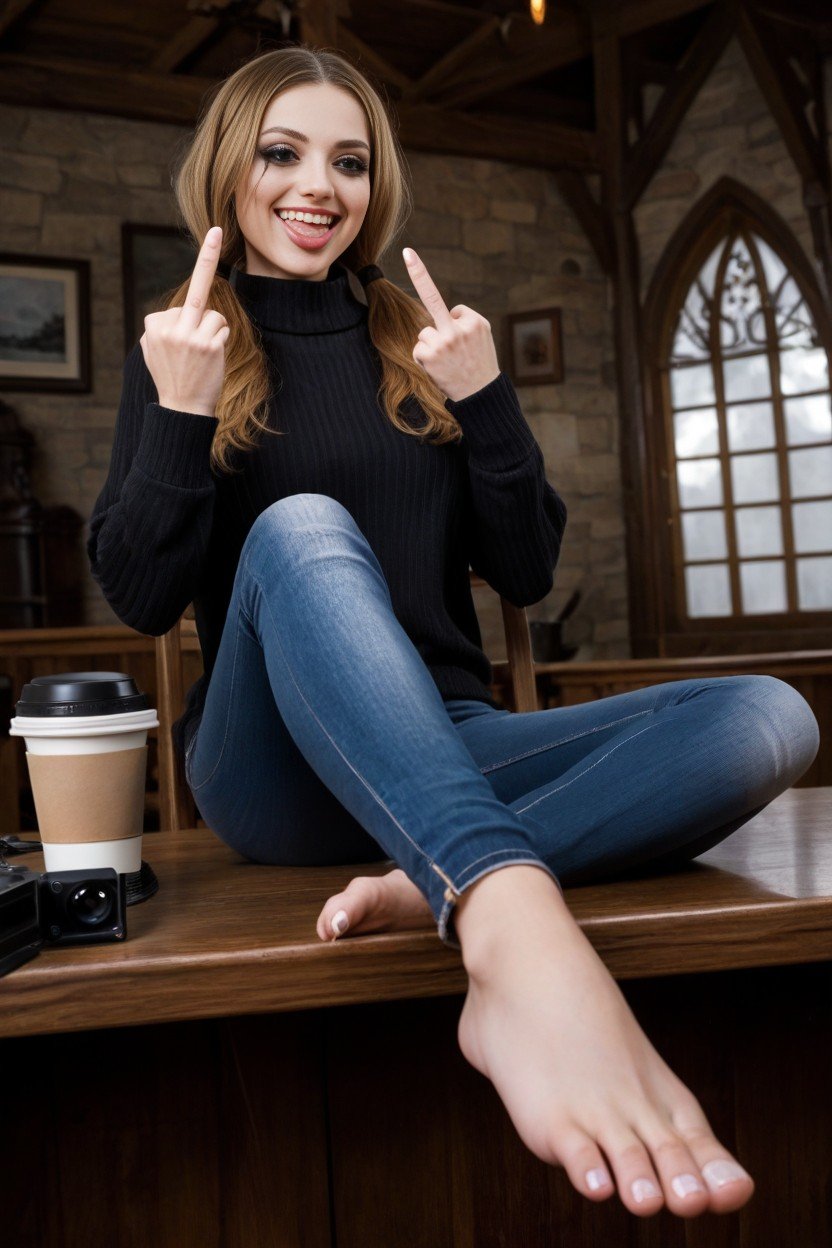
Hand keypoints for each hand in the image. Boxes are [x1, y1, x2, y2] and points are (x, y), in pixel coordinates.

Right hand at [140, 226, 228, 417]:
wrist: (181, 409)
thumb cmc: (171, 378)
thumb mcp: (153, 350)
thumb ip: (161, 327)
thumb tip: (174, 312)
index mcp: (152, 324)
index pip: (179, 307)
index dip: (186, 322)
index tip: (187, 302)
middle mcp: (169, 326)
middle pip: (196, 288)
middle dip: (206, 254)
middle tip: (213, 229)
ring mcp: (189, 335)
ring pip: (214, 314)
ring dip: (214, 332)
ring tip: (202, 357)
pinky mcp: (208, 344)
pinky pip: (222, 328)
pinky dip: (221, 340)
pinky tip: (210, 359)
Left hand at [403, 246, 499, 401]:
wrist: (481, 394)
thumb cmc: (480, 364)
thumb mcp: (483, 337)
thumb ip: (465, 321)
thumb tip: (444, 314)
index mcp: (474, 322)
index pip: (454, 310)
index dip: (443, 303)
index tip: (411, 255)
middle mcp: (459, 329)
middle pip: (432, 299)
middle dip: (420, 273)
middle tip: (408, 252)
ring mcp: (443, 342)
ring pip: (425, 332)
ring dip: (431, 345)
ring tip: (447, 362)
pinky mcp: (429, 355)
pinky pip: (419, 348)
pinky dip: (424, 358)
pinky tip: (439, 368)